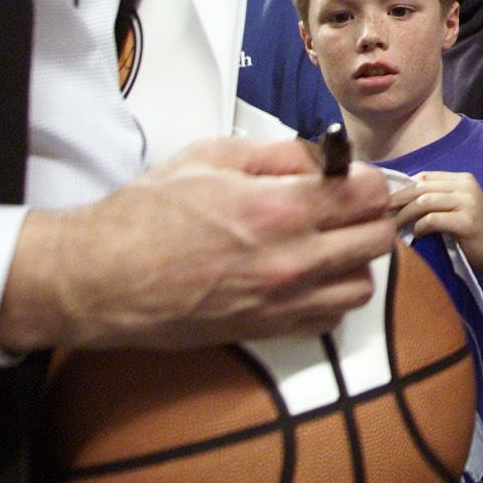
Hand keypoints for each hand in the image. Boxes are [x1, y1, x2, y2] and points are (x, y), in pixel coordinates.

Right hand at [0, 138, 395, 351]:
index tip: (352, 176)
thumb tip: (322, 155)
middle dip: (371, 215)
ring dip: (357, 260)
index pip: (369, 193)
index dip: (368, 179)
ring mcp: (284, 300)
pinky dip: (333, 296)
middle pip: (379, 239)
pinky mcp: (270, 329)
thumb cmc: (149, 214)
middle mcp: (292, 258)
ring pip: (364, 284)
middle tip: (348, 206)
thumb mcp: (212, 156)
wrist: (104, 278)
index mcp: (280, 207)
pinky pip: (332, 318)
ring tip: (331, 243)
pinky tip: (311, 277)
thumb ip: (279, 154)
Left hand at [388, 170, 482, 279]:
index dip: (403, 188)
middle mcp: (466, 186)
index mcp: (463, 180)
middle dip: (398, 200)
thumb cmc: (478, 235)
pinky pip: (433, 219)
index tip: (388, 202)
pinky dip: (419, 227)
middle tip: (382, 214)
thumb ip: (440, 200)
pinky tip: (416, 235)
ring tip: (394, 227)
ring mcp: (468, 203)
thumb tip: (403, 200)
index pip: (425, 177)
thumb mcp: (461, 208)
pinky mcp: (466, 222)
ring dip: (405, 215)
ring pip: (424, 201)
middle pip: (421, 187)